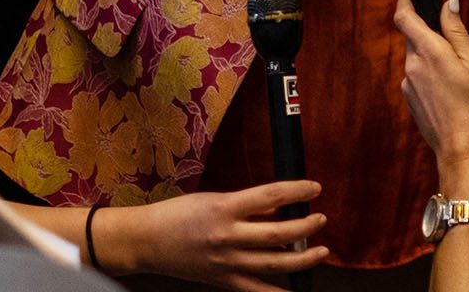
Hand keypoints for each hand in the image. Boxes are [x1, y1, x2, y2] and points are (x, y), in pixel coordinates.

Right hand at [93, 180, 327, 291]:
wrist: (148, 241)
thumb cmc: (177, 215)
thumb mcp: (213, 200)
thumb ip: (245, 205)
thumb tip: (278, 207)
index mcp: (224, 208)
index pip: (271, 195)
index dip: (297, 191)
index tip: (315, 188)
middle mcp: (228, 236)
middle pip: (278, 233)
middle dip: (306, 227)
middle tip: (320, 219)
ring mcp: (227, 262)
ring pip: (274, 263)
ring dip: (303, 258)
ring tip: (321, 251)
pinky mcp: (223, 281)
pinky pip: (257, 291)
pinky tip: (296, 290)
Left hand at [393, 0, 468, 185]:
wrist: (464, 150)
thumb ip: (457, 31)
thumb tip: (448, 3)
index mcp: (428, 51)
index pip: (404, 16)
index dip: (405, 0)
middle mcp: (412, 65)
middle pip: (414, 37)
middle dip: (431, 35)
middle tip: (457, 46)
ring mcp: (408, 84)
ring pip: (418, 58)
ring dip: (434, 58)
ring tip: (460, 76)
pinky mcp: (410, 99)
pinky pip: (419, 77)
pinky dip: (432, 76)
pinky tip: (452, 92)